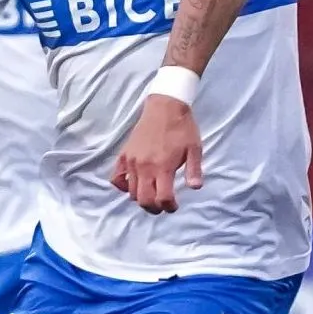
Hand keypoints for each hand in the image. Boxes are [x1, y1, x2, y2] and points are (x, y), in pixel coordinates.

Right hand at [111, 95, 202, 212]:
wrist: (165, 105)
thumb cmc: (182, 128)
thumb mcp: (195, 149)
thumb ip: (194, 170)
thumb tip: (195, 187)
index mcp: (163, 166)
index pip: (162, 198)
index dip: (169, 207)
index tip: (174, 206)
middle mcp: (144, 167)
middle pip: (144, 200)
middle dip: (154, 207)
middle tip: (162, 205)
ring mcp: (132, 161)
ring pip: (131, 192)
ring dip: (141, 198)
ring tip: (152, 194)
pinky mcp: (124, 155)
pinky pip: (116, 178)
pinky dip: (123, 186)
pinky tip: (134, 184)